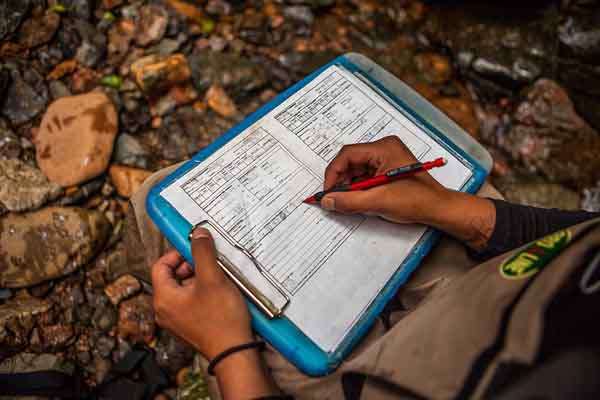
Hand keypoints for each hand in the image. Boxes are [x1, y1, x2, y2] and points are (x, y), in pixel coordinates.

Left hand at [151, 228, 275, 398]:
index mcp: (163, 298)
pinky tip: (221, 293)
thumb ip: (203, 252)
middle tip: (210, 263)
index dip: (178, 253)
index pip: (161, 265)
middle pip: (172, 276)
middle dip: (192, 266)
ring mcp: (178, 320)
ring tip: (218, 278)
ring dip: (200, 279)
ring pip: (184, 289)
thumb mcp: (213, 278)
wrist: (234, 352)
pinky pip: (192, 301)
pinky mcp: (191, 325)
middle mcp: (165, 310)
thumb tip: (197, 233)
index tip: (196, 249)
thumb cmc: (221, 319)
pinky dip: (204, 292)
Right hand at [322, 136, 447, 223]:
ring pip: (357, 169)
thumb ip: (349, 201)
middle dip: (341, 181)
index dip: (334, 173)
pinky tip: (358, 199)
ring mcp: (387, 158)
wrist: (437, 208)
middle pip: (351, 161)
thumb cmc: (417, 200)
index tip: (328, 191)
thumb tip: (328, 200)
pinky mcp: (387, 169)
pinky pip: (365, 175)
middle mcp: (385, 149)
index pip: (348, 155)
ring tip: (348, 200)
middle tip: (335, 198)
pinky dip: (359, 188)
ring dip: (350, 185)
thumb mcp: (378, 201)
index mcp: (384, 148)